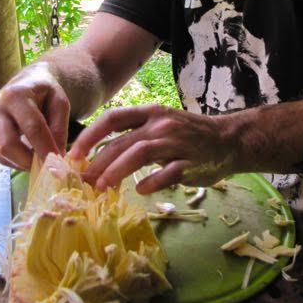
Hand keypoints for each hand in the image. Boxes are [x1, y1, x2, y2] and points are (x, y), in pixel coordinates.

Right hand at [0, 62, 69, 169]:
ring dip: (22, 163)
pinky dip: (14, 161)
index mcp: (16, 95)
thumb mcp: (60, 104)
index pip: (32, 127)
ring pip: (0, 154)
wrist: (27, 83)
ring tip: (40, 161)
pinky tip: (27, 154)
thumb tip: (56, 156)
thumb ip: (59, 129)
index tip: (58, 165)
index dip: (46, 149)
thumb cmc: (45, 93)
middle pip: (7, 145)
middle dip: (29, 161)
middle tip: (47, 168)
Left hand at [68, 104, 236, 193]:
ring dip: (117, 170)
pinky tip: (140, 190)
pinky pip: (168, 173)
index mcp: (151, 112)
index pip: (113, 118)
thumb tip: (97, 153)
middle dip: (97, 161)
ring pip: (140, 153)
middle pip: (122, 141)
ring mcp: (176, 143)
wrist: (228, 140)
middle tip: (81, 179)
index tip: (73, 153)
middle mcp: (161, 125)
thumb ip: (134, 134)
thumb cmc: (188, 134)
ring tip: (101, 186)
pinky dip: (152, 181)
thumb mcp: (161, 124)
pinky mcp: (190, 163)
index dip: (90, 135)